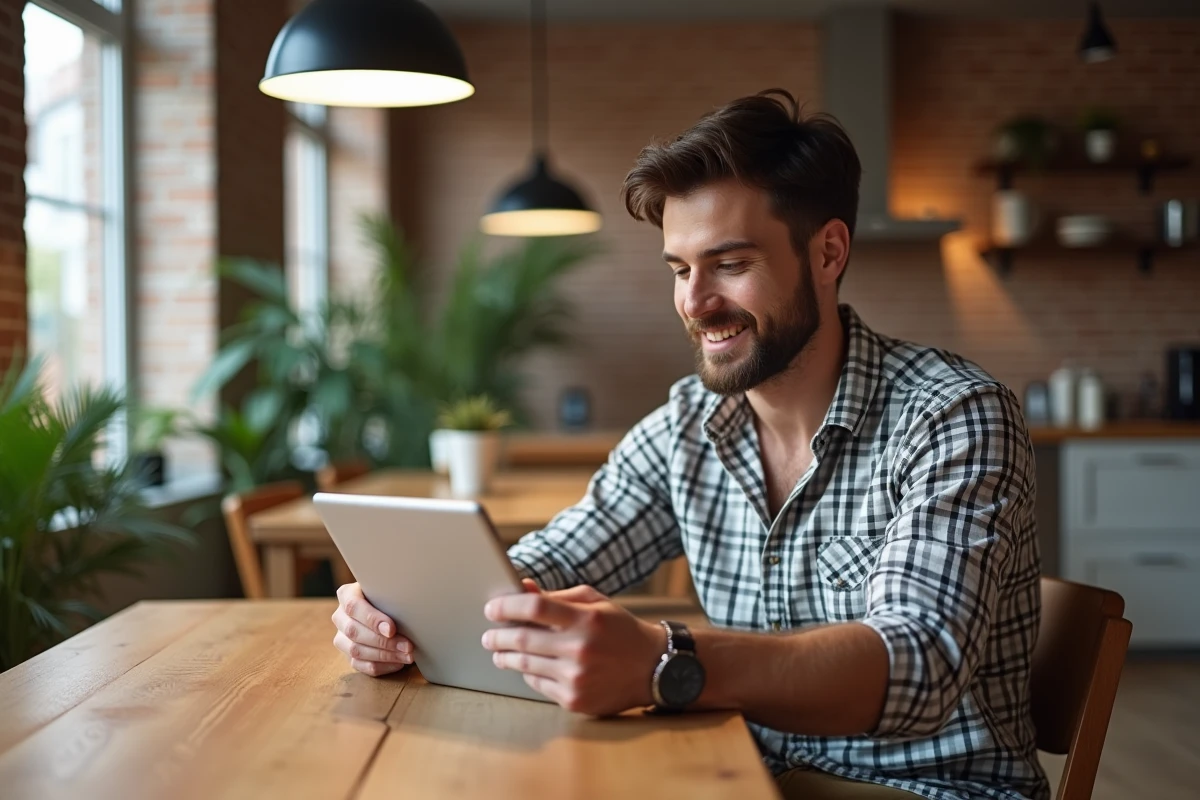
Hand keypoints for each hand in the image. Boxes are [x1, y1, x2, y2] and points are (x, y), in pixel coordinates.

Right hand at [332, 582, 412, 676]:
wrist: (384, 607)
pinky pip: (360, 665)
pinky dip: (381, 666)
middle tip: (407, 646)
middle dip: (384, 642)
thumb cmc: (389, 596)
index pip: (353, 606)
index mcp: (346, 595)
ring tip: (407, 656)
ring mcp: (341, 637)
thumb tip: (406, 615)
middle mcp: (340, 616)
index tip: (392, 629)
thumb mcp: (389, 591)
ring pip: (356, 651)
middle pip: (354, 631)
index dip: (372, 619)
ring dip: (384, 656)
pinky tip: (398, 663)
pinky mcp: (346, 654)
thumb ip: (391, 597)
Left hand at [481, 584, 665, 715]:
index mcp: (585, 619)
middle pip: (522, 639)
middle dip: (497, 636)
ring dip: (506, 657)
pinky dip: (527, 674)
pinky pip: (538, 685)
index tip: (492, 608)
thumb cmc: (619, 629)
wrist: (653, 668)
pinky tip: (527, 668)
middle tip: (488, 635)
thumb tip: (522, 588)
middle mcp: (580, 648)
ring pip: (525, 665)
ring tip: (499, 652)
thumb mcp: (594, 603)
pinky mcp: (574, 699)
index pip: (534, 607)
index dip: (507, 606)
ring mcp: (576, 677)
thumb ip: (557, 595)